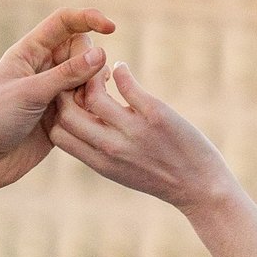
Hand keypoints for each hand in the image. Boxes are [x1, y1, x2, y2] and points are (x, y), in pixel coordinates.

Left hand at [0, 9, 115, 222]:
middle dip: (89, 66)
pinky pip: (84, 106)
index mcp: (29, 52)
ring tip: (80, 109)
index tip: (112, 28)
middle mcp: (42, 68)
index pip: (64, 23)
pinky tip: (86, 120)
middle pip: (81, 51)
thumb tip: (101, 53)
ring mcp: (51, 93)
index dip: (89, 19)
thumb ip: (66, 74)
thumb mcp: (30, 93)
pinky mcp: (58, 117)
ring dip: (90, 90)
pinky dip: (89, 110)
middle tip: (82, 91)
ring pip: (86, 80)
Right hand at [48, 60, 256, 256]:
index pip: (56, 134)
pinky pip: (127, 84)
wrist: (200, 188)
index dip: (56, 113)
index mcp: (100, 163)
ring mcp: (133, 132)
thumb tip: (85, 119)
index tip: (68, 100)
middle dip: (66, 90)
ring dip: (91, 74)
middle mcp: (111, 148)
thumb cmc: (161, 178)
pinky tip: (122, 68)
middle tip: (77, 77)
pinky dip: (121, 70)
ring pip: (92, 94)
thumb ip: (100, 149)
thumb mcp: (121, 171)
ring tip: (100, 69)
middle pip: (65, 113)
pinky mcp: (156, 115)